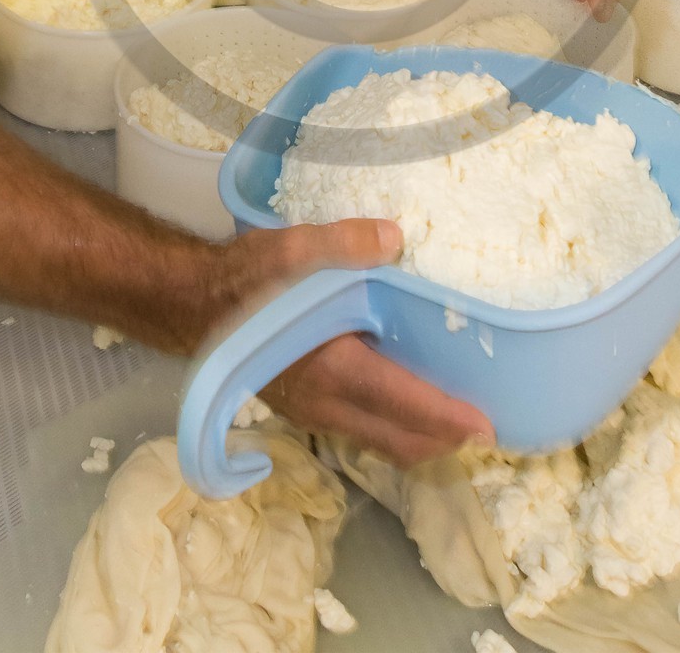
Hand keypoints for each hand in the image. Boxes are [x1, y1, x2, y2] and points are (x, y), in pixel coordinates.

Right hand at [217, 218, 494, 465]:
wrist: (192, 306)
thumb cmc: (245, 280)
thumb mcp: (292, 248)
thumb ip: (344, 243)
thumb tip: (395, 237)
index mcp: (331, 369)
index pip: (403, 403)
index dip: (448, 418)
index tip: (487, 425)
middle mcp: (325, 404)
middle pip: (398, 441)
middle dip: (444, 441)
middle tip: (484, 427)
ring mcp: (312, 414)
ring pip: (378, 442)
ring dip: (420, 439)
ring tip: (455, 419)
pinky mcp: (304, 409)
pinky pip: (360, 432)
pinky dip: (393, 428)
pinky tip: (405, 402)